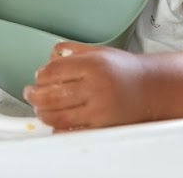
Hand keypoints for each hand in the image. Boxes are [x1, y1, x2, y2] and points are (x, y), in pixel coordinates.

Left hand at [23, 42, 153, 130]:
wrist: (152, 89)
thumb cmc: (124, 70)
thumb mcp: (99, 51)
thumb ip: (73, 50)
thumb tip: (50, 56)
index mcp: (92, 65)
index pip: (52, 71)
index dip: (40, 76)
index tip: (38, 77)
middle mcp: (95, 87)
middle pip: (50, 95)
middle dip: (33, 96)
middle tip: (30, 94)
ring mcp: (99, 109)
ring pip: (57, 116)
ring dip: (42, 113)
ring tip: (40, 108)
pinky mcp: (102, 127)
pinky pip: (71, 131)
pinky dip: (58, 128)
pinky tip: (56, 122)